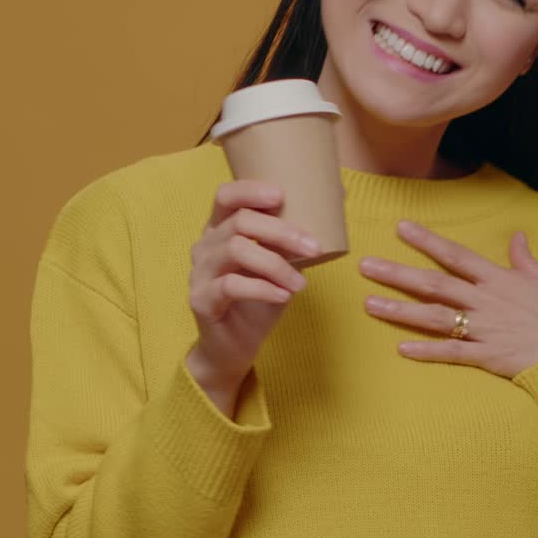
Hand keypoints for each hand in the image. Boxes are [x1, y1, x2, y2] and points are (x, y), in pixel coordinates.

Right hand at [186, 180, 320, 399]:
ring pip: (235, 250)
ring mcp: (199, 272)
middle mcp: (205, 245)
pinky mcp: (200, 299)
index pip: (225, 196)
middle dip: (280, 232)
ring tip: (301, 284)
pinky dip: (262, 288)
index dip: (250, 190)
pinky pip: (230, 285)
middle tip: (314, 247)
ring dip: (276, 264)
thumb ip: (297, 238)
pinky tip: (283, 296)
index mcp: (220, 229)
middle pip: (239, 223)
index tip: (281, 195)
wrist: (236, 347)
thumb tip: (339, 197)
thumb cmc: (260, 299)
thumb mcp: (283, 264)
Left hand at [359, 221, 537, 378]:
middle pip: (434, 284)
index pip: (456, 255)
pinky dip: (426, 351)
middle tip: (365, 266)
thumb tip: (516, 236)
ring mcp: (484, 330)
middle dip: (398, 274)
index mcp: (499, 279)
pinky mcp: (488, 357)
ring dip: (400, 310)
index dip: (427, 241)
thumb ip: (525, 259)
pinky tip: (401, 348)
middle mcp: (486, 301)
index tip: (401, 228)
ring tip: (369, 303)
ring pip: (434, 317)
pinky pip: (451, 353)